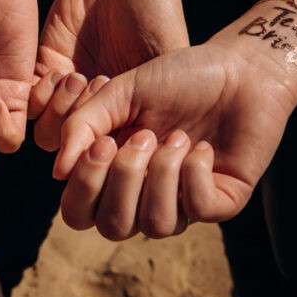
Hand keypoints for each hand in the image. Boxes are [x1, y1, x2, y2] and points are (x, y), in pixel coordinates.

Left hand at [30, 0, 188, 144]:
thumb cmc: (157, 10)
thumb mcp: (168, 58)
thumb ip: (164, 100)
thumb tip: (166, 155)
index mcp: (132, 117)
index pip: (115, 159)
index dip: (113, 151)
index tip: (125, 124)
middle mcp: (100, 111)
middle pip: (78, 154)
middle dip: (84, 129)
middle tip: (101, 88)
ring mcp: (69, 94)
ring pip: (50, 134)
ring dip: (61, 112)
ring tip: (81, 77)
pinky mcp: (45, 70)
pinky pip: (30, 102)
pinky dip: (41, 95)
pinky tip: (62, 71)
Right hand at [53, 41, 296, 239]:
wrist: (237, 69)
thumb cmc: (177, 77)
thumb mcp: (119, 91)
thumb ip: (82, 123)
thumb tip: (58, 171)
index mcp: (113, 173)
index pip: (78, 212)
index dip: (85, 184)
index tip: (104, 141)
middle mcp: (144, 195)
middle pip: (112, 227)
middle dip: (125, 179)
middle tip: (144, 135)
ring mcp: (183, 202)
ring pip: (155, 224)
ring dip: (162, 174)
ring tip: (178, 137)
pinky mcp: (223, 202)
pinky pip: (197, 210)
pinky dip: (194, 175)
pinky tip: (202, 148)